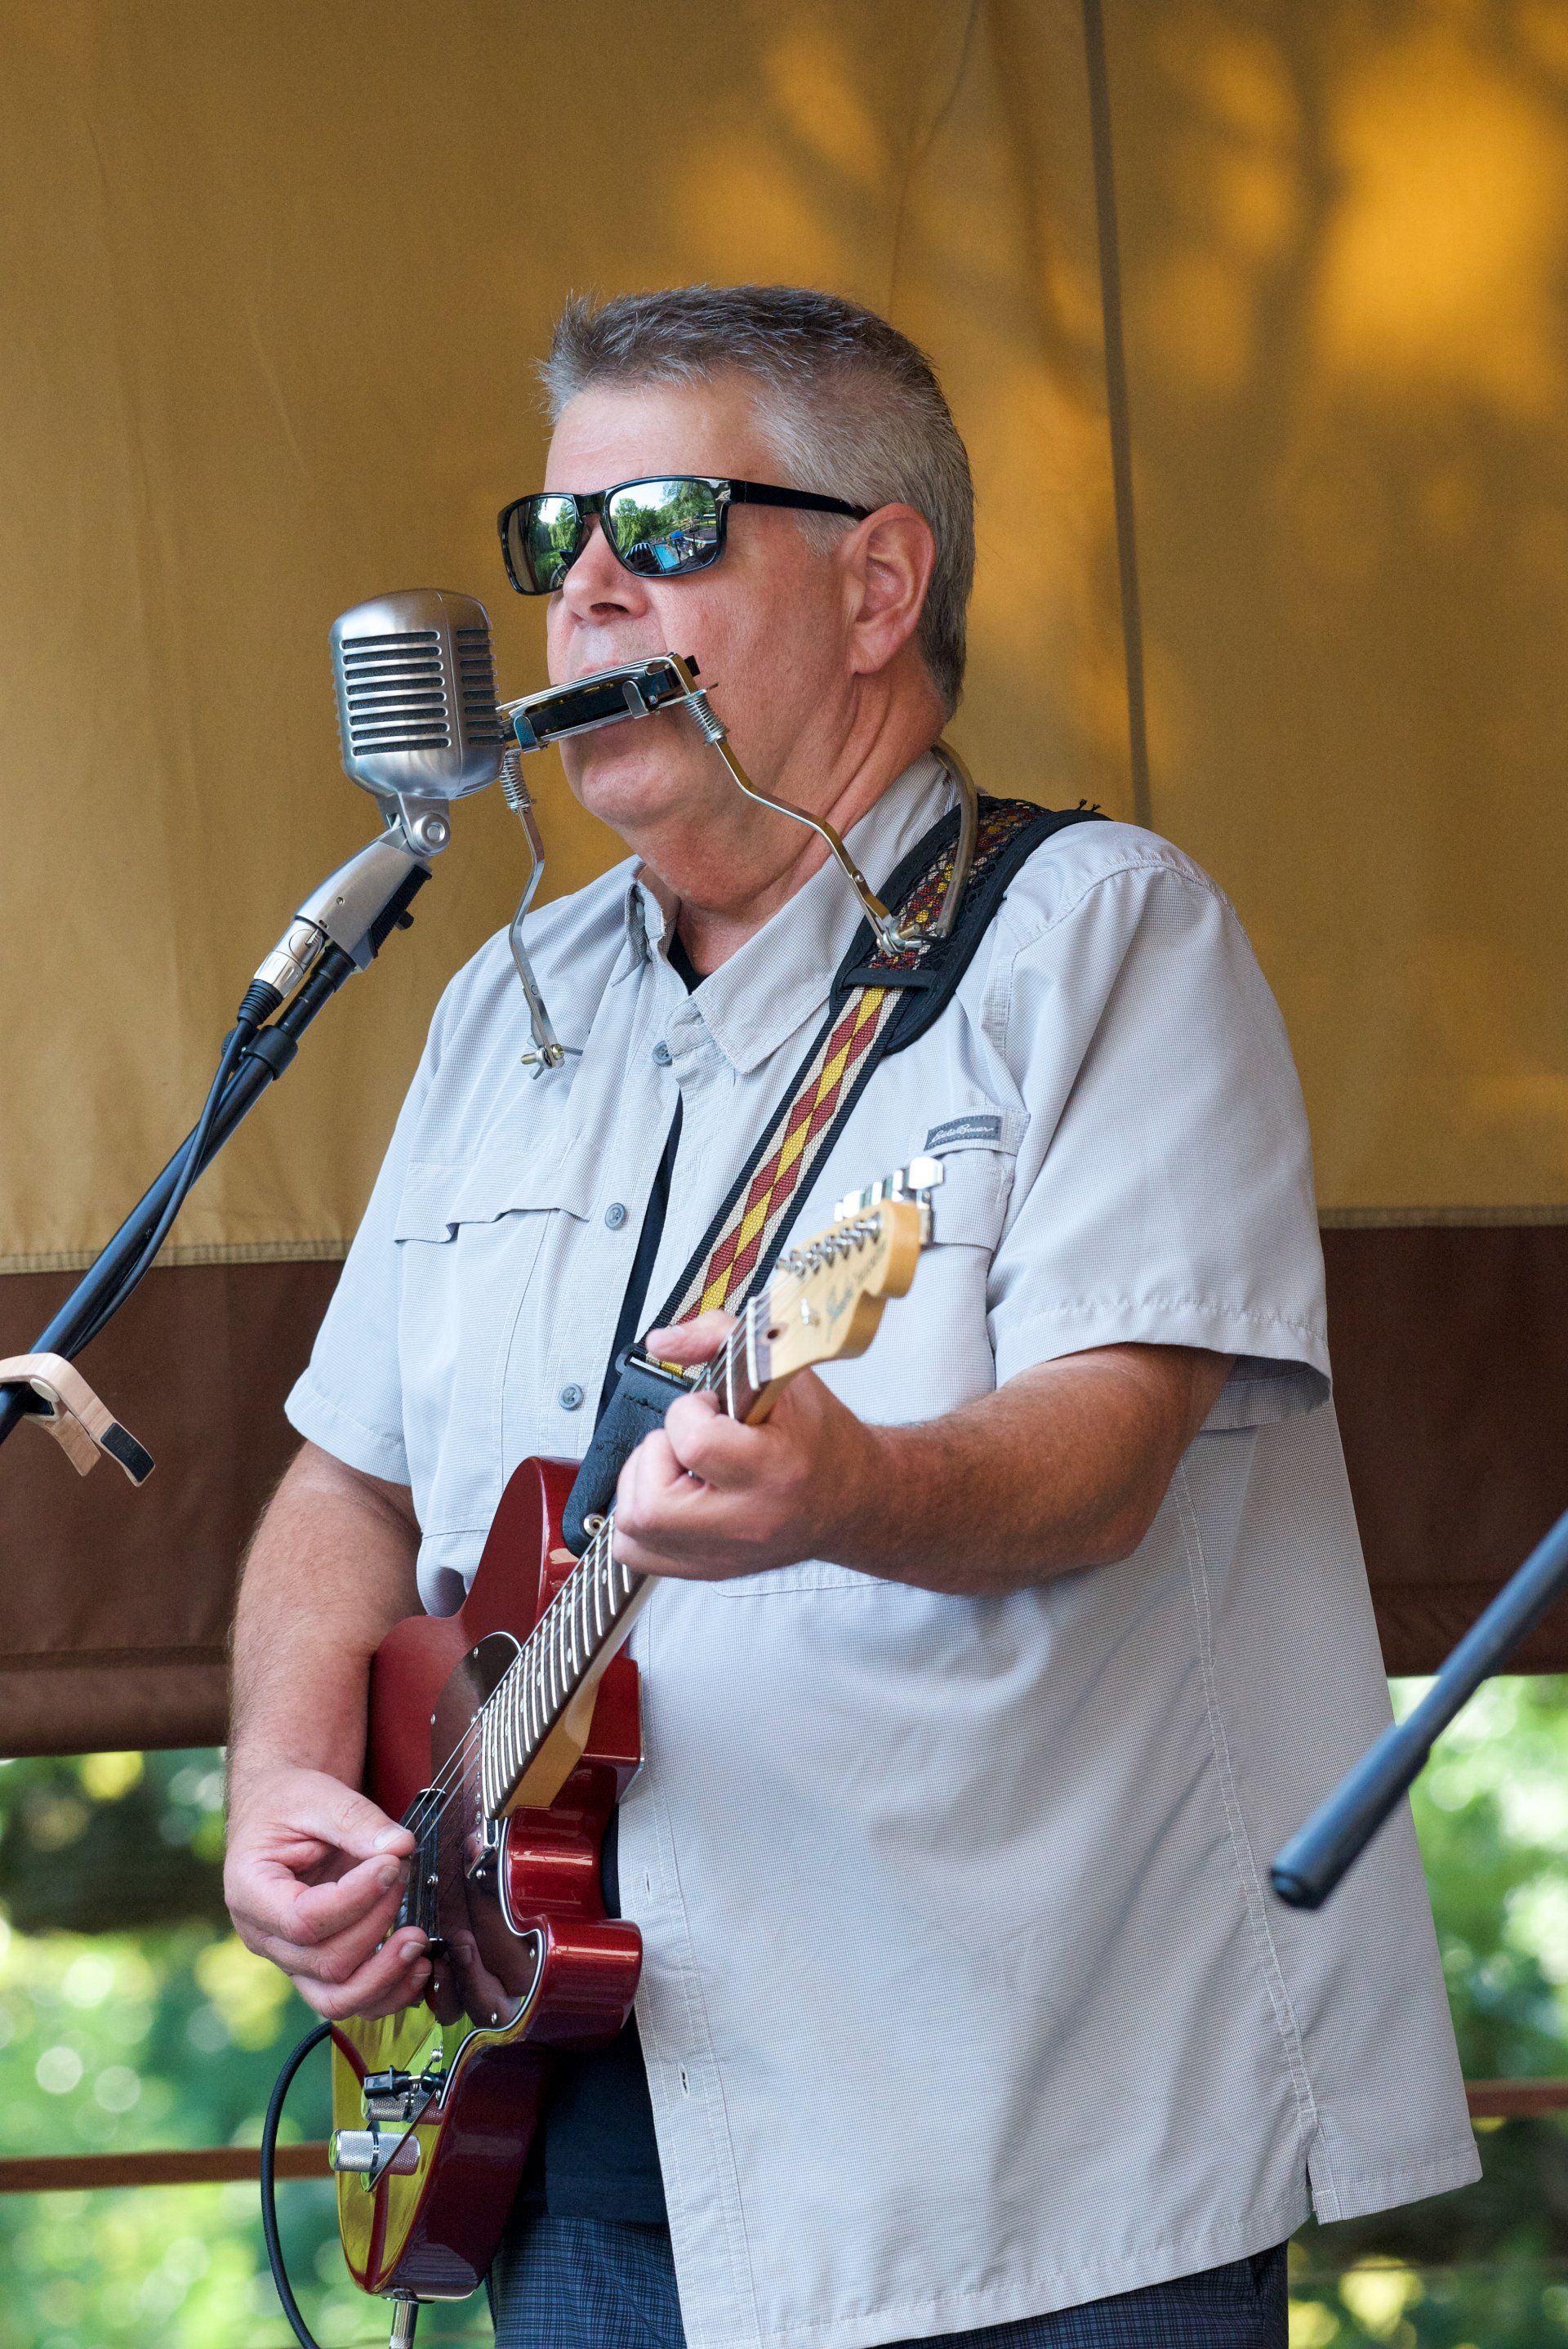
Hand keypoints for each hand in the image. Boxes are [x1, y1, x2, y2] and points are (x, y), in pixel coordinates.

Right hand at [224, 1765, 430, 2019]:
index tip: (390, 1865)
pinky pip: (350, 2000)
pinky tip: (419, 1967)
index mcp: (251, 1891)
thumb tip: (401, 1847)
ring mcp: (290, 1958)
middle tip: (403, 1875)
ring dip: (386, 1976)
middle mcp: (264, 1936)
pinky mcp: (317, 1966)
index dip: (354, 1900)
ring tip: (419, 1940)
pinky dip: (389, 1993)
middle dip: (376, 1922)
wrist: (279, 1813)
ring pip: (336, 1998)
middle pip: (324, 1961)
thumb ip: (356, 1819)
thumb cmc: (289, 1804)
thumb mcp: (317, 1796)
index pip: (302, 1921)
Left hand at [612, 1312, 879, 1580]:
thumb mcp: (785, 1373)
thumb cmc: (822, 1442)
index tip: (708, 1407)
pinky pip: (637, 1554)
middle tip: (682, 1443)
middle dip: (653, 1458)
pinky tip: (667, 1495)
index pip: (694, 1443)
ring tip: (676, 1468)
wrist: (854, 1499)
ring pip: (634, 1532)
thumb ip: (718, 1339)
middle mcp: (747, 1523)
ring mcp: (724, 1554)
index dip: (688, 1412)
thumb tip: (663, 1340)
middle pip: (650, 1506)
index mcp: (774, 1471)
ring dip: (640, 1487)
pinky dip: (638, 1521)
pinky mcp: (709, 1569)